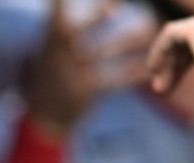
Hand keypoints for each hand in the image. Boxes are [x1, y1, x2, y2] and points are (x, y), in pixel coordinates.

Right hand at [25, 0, 155, 136]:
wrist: (44, 119)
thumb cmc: (46, 80)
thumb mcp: (42, 54)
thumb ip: (52, 32)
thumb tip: (56, 3)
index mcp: (49, 42)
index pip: (54, 13)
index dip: (60, 0)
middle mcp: (59, 56)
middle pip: (74, 31)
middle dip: (95, 17)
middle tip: (116, 7)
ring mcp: (72, 74)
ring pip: (103, 54)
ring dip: (129, 41)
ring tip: (149, 29)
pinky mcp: (86, 91)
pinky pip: (115, 80)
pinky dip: (135, 73)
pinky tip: (151, 68)